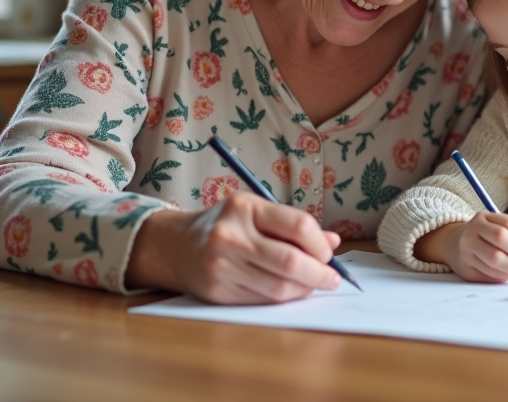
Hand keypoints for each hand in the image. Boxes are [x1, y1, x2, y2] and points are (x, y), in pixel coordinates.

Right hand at [126, 193, 341, 303]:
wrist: (175, 245)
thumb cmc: (225, 224)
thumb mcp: (256, 210)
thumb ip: (293, 224)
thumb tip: (333, 242)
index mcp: (245, 207)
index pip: (298, 226)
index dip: (320, 244)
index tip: (328, 253)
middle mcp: (232, 235)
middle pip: (290, 261)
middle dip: (319, 274)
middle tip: (332, 279)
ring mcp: (222, 265)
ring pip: (278, 287)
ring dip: (304, 289)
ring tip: (312, 285)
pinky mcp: (218, 291)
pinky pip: (262, 300)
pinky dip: (283, 298)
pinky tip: (289, 291)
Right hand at [419, 213, 507, 282]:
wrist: (454, 247)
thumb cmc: (487, 239)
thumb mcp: (502, 231)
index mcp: (484, 217)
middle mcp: (472, 229)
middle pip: (500, 238)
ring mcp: (466, 248)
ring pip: (494, 259)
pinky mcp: (464, 267)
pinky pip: (488, 274)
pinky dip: (502, 277)